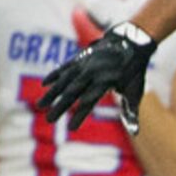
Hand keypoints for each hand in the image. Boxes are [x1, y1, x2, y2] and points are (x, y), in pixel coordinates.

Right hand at [37, 21, 155, 134]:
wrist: (131, 42)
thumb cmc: (133, 72)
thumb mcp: (135, 91)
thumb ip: (131, 112)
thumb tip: (135, 133)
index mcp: (107, 81)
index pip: (91, 101)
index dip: (81, 115)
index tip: (71, 128)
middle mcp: (93, 72)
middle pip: (74, 92)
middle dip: (61, 106)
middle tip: (49, 120)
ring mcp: (85, 64)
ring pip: (65, 80)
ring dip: (52, 93)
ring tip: (40, 105)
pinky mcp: (80, 58)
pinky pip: (65, 67)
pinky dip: (55, 75)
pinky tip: (44, 84)